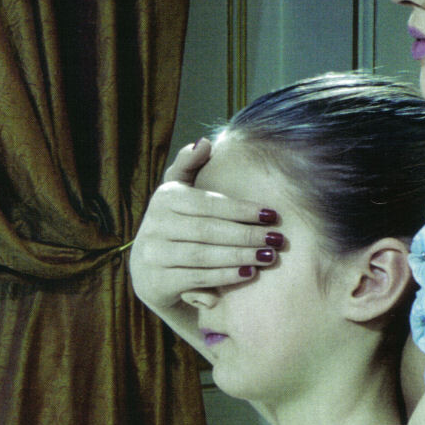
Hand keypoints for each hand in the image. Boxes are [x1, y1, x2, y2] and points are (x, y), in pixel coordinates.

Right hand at [128, 138, 282, 313]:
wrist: (149, 272)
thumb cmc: (175, 225)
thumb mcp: (177, 193)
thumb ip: (188, 165)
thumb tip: (204, 142)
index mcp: (164, 198)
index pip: (207, 203)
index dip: (241, 209)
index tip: (271, 214)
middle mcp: (154, 225)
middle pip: (207, 230)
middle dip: (245, 234)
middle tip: (276, 239)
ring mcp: (153, 255)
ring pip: (203, 255)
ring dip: (239, 256)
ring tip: (267, 256)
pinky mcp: (158, 281)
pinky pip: (196, 278)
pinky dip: (224, 276)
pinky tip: (248, 273)